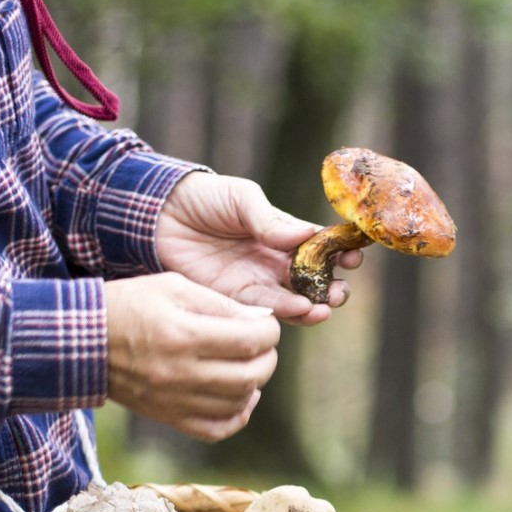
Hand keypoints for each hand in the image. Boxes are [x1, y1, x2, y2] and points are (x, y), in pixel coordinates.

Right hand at [102, 272, 281, 441]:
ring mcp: (174, 401)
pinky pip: (217, 430)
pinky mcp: (168, 417)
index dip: (269, 331)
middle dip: (267, 357)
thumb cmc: (128, 305)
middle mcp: (181, 373)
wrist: (83, 341)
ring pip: (238, 403)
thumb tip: (260, 320)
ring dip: (254, 383)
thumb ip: (220, 303)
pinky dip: (237, 415)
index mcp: (183, 334)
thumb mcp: (172, 287)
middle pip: (250, 375)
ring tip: (248, 365)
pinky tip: (240, 396)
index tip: (265, 324)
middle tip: (261, 344)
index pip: (250, 340)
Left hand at [153, 171, 361, 326]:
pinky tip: (300, 310)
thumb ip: (271, 220)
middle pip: (314, 281)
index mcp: (283, 233)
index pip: (321, 247)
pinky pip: (266, 311)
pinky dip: (286, 313)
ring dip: (314, 306)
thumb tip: (309, 234)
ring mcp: (257, 282)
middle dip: (332, 288)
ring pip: (295, 301)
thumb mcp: (241, 199)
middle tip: (338, 292)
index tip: (353, 256)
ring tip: (323, 308)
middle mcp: (275, 261)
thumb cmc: (203, 198)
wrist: (158, 215)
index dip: (341, 253)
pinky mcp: (235, 300)